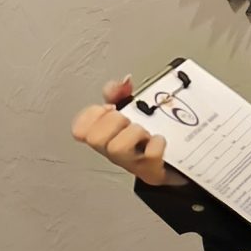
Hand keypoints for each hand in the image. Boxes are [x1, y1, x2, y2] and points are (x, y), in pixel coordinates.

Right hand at [71, 76, 187, 186]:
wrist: (171, 164)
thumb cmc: (145, 139)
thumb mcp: (130, 110)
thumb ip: (121, 93)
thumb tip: (124, 81)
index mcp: (104, 135)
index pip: (79, 128)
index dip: (92, 114)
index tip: (109, 108)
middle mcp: (112, 151)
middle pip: (95, 138)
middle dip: (114, 122)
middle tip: (129, 120)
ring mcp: (130, 162)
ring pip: (118, 147)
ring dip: (134, 133)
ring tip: (145, 132)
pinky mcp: (150, 169)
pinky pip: (150, 154)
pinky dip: (157, 142)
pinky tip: (159, 139)